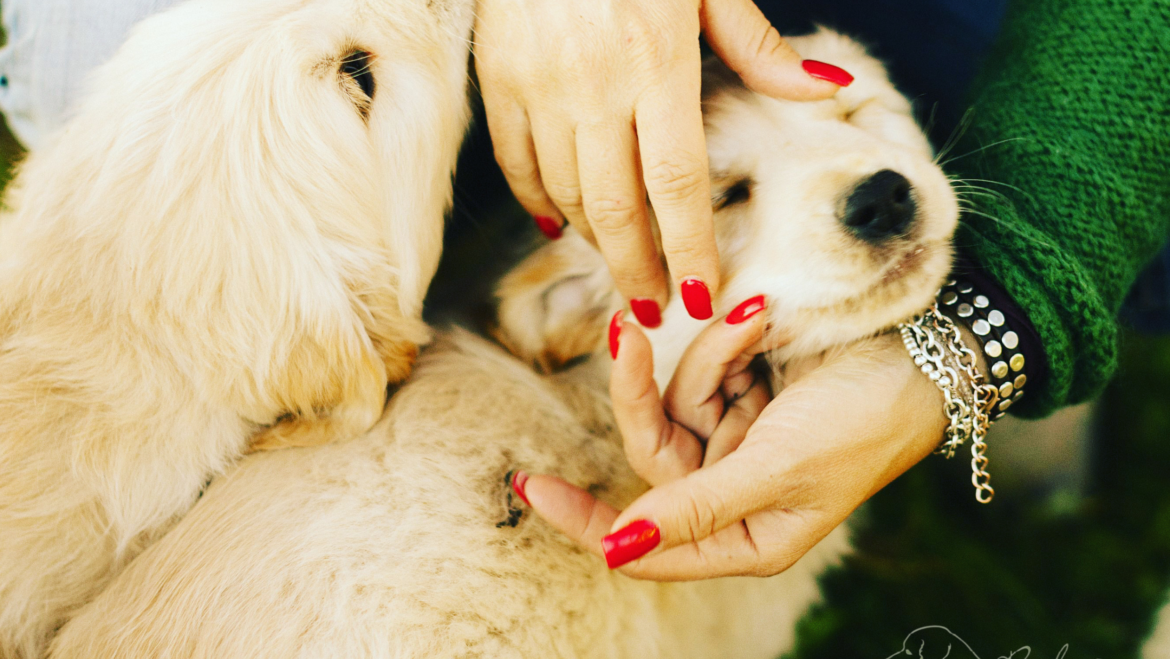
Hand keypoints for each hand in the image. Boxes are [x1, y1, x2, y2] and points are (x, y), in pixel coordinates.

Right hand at [474, 0, 851, 326]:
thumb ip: (760, 46)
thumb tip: (829, 87)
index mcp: (656, 62)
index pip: (676, 183)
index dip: (689, 248)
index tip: (701, 295)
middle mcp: (594, 85)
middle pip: (617, 206)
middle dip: (638, 268)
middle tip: (655, 309)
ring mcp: (539, 86)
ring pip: (567, 192)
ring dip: (596, 242)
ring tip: (622, 269)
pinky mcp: (498, 79)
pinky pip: (516, 162)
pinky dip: (538, 201)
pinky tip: (560, 227)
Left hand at [515, 300, 949, 579]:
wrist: (923, 351)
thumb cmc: (862, 425)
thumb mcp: (776, 471)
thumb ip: (696, 510)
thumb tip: (617, 550)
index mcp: (745, 537)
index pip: (646, 542)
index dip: (587, 521)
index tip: (532, 487)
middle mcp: (731, 493)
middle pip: (651, 454)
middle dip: (643, 393)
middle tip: (626, 334)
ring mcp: (734, 437)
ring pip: (675, 399)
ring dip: (711, 355)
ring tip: (758, 323)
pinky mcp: (741, 389)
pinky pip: (702, 364)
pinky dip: (725, 339)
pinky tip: (763, 318)